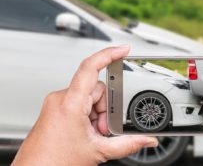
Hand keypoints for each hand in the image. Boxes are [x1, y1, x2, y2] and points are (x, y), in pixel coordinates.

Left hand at [12, 46, 157, 165]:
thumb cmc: (54, 163)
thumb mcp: (98, 151)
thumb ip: (128, 144)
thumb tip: (146, 140)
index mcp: (70, 103)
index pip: (90, 67)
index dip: (109, 54)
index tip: (123, 49)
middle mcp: (60, 99)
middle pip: (96, 90)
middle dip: (106, 110)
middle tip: (103, 130)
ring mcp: (56, 104)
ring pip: (89, 98)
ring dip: (97, 115)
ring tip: (93, 135)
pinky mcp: (55, 110)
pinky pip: (79, 104)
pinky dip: (88, 117)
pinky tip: (87, 133)